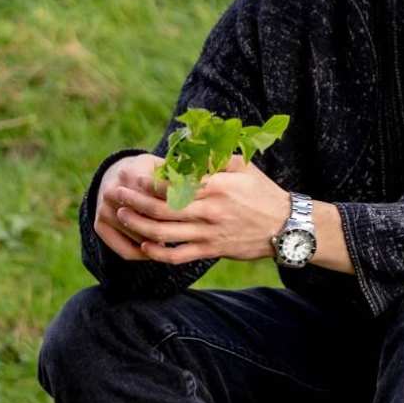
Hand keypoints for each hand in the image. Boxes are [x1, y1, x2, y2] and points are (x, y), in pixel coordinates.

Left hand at [98, 153, 289, 264]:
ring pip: (166, 232)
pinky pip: (179, 255)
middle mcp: (211, 210)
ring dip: (139, 225)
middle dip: (135, 202)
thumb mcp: (244, 167)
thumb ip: (217, 157)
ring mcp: (210, 233)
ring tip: (122, 217)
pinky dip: (159, 252)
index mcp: (218, 186)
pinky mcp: (212, 250)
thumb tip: (191, 147)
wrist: (286, 226)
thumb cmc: (262, 193)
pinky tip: (144, 245)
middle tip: (117, 195)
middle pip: (163, 208)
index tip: (135, 177)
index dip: (150, 182)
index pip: (176, 183)